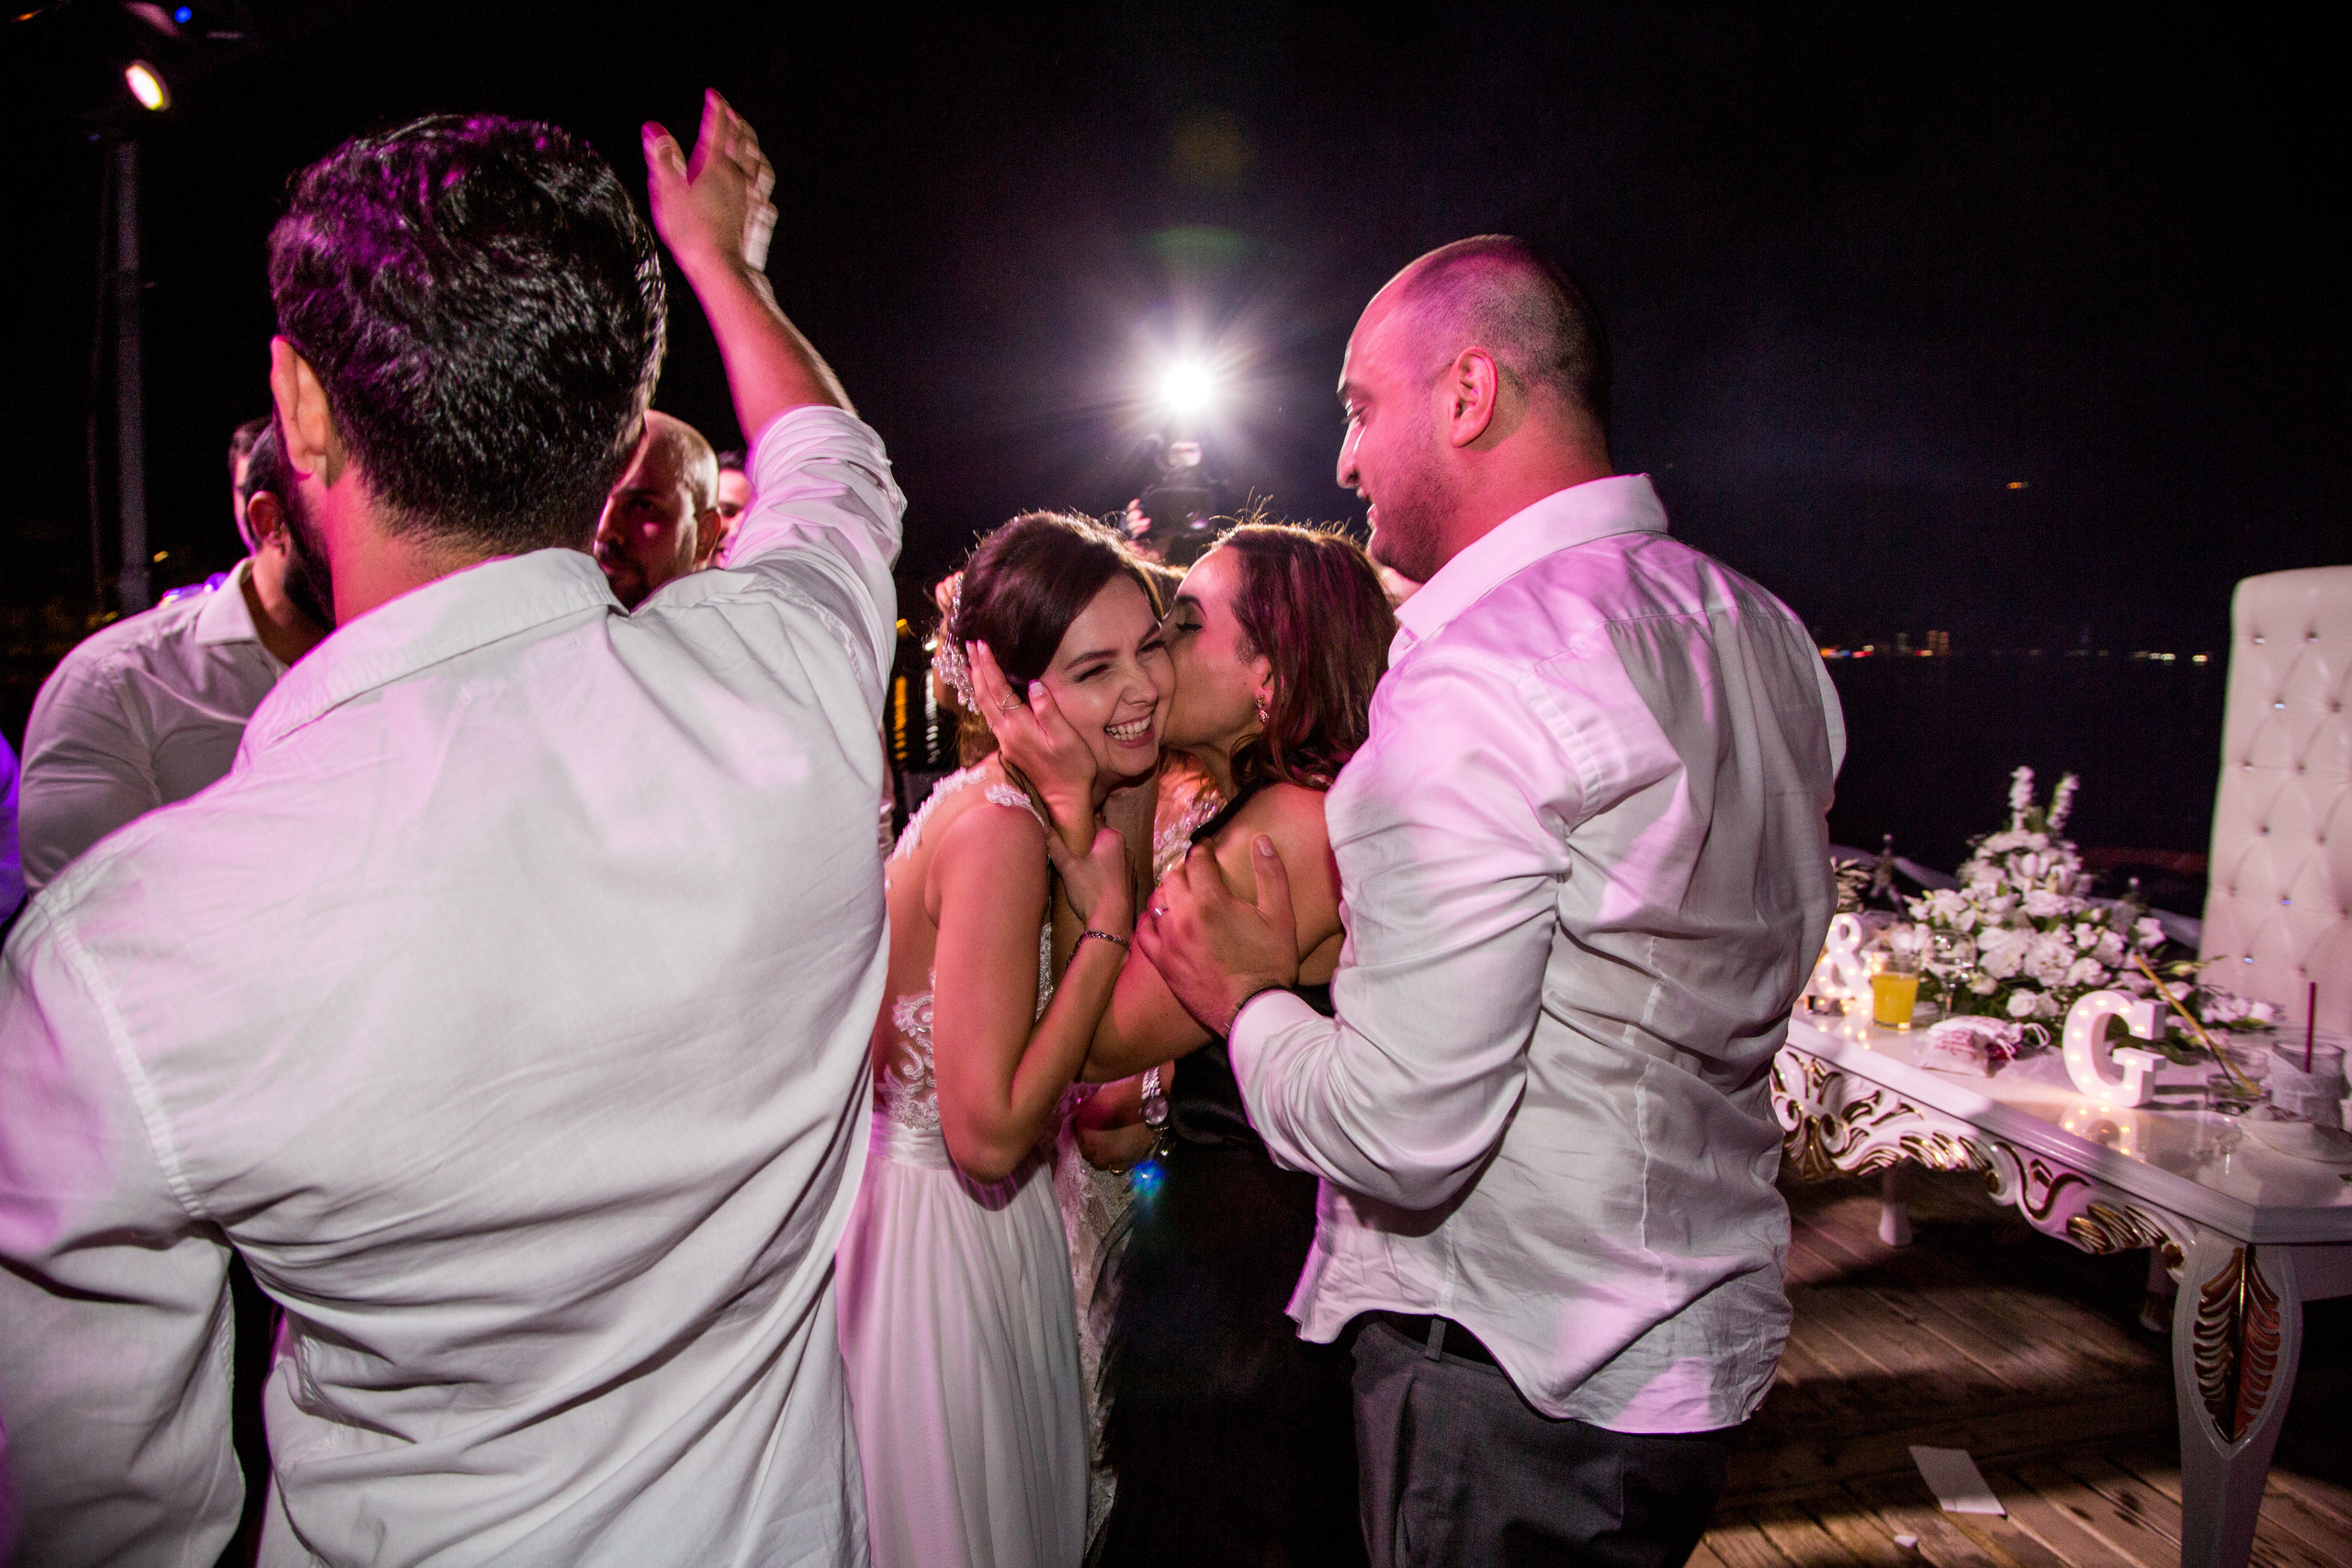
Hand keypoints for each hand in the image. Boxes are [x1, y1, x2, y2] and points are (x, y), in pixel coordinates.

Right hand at [643, 90, 776, 279]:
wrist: (721, 268)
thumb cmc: (691, 231)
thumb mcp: (668, 192)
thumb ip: (662, 158)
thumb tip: (653, 129)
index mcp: (716, 165)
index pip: (718, 128)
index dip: (716, 108)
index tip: (714, 94)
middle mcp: (739, 176)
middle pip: (743, 141)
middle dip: (737, 122)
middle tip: (731, 112)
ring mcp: (752, 196)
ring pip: (758, 162)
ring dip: (753, 145)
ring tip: (750, 139)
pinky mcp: (759, 216)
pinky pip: (765, 189)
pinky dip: (761, 177)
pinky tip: (760, 182)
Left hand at [968, 641, 1099, 838]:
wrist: (1064, 800)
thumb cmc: (1073, 769)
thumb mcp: (1067, 739)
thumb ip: (1049, 711)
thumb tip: (1034, 685)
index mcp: (1020, 726)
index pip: (999, 689)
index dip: (989, 666)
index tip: (981, 645)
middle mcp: (1007, 733)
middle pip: (985, 695)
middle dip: (977, 668)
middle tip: (970, 645)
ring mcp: (1006, 741)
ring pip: (984, 706)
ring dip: (976, 682)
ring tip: (970, 663)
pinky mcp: (1009, 747)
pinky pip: (989, 716)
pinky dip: (983, 697)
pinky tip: (984, 691)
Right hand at [1048, 825, 1134, 940]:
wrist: (1112, 923)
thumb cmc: (1091, 891)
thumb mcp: (1068, 867)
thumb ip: (1055, 845)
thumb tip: (1043, 827)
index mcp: (1112, 838)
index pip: (1093, 821)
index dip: (1078, 824)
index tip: (1066, 828)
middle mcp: (1125, 848)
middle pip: (1101, 838)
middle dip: (1086, 843)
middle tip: (1069, 848)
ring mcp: (1130, 866)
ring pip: (1108, 855)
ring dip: (1096, 858)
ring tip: (1079, 866)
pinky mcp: (1130, 882)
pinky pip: (1114, 869)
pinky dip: (1104, 871)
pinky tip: (1092, 881)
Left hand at [1135, 836, 1299, 1035]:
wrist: (1251, 1009)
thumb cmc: (1269, 963)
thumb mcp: (1281, 915)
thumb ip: (1271, 874)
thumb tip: (1261, 840)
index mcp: (1211, 901)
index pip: (1197, 860)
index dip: (1203, 849)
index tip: (1207, 847)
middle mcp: (1184, 916)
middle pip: (1173, 877)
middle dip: (1186, 870)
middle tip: (1198, 872)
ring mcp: (1169, 940)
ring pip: (1157, 901)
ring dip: (1168, 893)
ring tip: (1182, 895)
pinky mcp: (1162, 962)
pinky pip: (1144, 932)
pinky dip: (1151, 921)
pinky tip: (1162, 920)